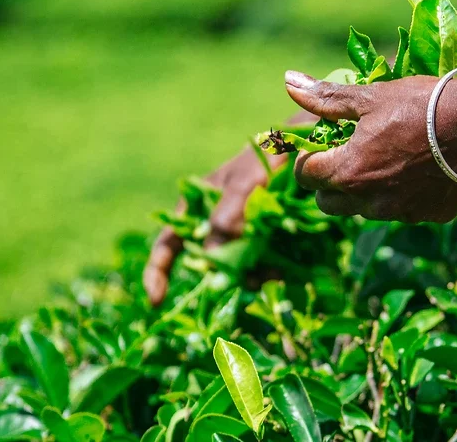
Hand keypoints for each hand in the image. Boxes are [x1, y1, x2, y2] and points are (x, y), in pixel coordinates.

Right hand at [143, 146, 287, 304]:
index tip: (156, 301)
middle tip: (246, 280)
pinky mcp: (263, 245)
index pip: (167, 245)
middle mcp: (214, 228)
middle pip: (205, 264)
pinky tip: (282, 270)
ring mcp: (238, 238)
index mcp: (195, 210)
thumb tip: (212, 254)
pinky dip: (267, 272)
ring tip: (272, 273)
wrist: (300, 154)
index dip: (157, 273)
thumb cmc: (262, 160)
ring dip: (249, 277)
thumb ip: (227, 213)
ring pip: (234, 270)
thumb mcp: (243, 181)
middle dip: (220, 278)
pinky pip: (259, 267)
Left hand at [284, 70, 456, 222]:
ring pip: (366, 209)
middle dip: (330, 181)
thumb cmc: (422, 104)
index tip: (322, 142)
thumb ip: (326, 98)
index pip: (305, 176)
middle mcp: (369, 202)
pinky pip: (403, 210)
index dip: (308, 158)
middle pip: (328, 203)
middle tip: (348, 153)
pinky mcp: (430, 216)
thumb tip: (288, 81)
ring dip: (365, 190)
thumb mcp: (371, 97)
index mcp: (347, 173)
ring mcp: (401, 214)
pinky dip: (402, 194)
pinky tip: (420, 168)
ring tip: (386, 157)